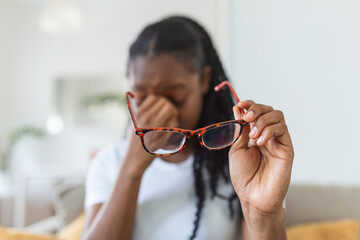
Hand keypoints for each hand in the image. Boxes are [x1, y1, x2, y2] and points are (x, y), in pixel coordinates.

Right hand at [125, 94, 178, 172]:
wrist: (135, 157)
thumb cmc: (135, 139)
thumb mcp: (133, 122)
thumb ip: (140, 110)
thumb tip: (145, 97)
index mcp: (139, 113)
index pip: (154, 97)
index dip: (160, 100)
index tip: (161, 106)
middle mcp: (147, 118)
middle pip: (164, 102)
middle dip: (169, 106)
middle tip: (170, 112)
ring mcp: (156, 126)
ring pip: (171, 110)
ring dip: (174, 113)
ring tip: (172, 118)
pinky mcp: (163, 135)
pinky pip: (174, 123)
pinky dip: (175, 123)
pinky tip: (172, 126)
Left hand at [229, 100, 293, 215]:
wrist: (253, 196)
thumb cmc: (243, 176)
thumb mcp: (236, 148)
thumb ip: (240, 129)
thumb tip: (238, 109)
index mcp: (253, 134)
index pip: (255, 112)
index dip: (249, 105)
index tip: (240, 104)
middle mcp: (267, 135)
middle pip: (268, 110)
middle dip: (256, 109)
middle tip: (247, 118)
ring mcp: (278, 141)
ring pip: (277, 116)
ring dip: (262, 120)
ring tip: (253, 137)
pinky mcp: (287, 148)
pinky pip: (282, 129)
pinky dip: (270, 130)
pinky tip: (260, 142)